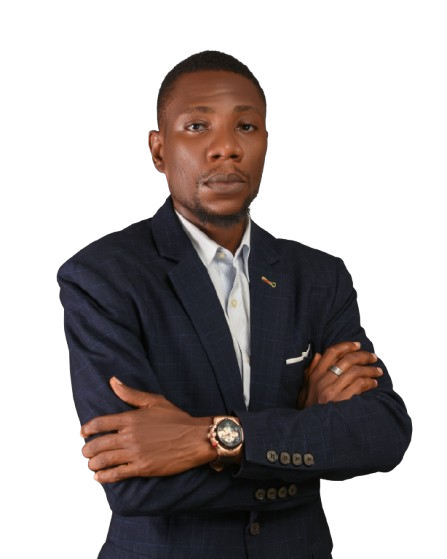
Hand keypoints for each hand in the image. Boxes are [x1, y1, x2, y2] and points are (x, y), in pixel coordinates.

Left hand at [80, 377, 215, 482]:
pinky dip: (104, 477)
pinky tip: (99, 477)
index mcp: (130, 418)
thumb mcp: (154, 401)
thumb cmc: (176, 418)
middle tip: (85, 453)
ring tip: (90, 465)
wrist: (195, 438)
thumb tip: (113, 381)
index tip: (82, 433)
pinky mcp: (142, 468)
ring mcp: (135, 453)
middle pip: (98, 444)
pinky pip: (117, 474)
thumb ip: (131, 393)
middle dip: (87, 450)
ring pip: (104, 460)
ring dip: (93, 464)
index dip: (88, 429)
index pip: (100, 423)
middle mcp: (129, 436)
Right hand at [297, 341, 382, 408]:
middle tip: (373, 357)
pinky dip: (369, 382)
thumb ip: (310, 372)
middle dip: (363, 356)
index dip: (346, 346)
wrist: (312, 431)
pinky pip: (360, 386)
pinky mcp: (343, 401)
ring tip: (377, 371)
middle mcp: (323, 381)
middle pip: (347, 360)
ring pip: (356, 372)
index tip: (357, 345)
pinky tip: (374, 384)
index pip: (331, 353)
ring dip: (370, 370)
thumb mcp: (304, 389)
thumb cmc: (310, 410)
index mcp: (315, 376)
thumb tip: (318, 354)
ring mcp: (333, 391)